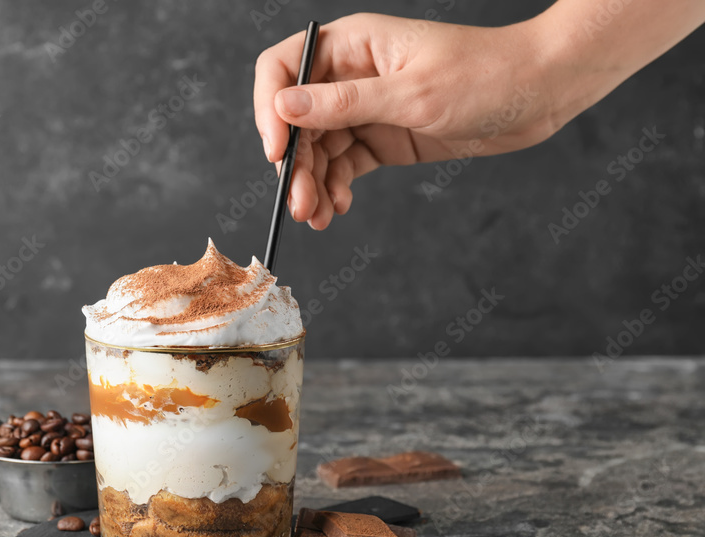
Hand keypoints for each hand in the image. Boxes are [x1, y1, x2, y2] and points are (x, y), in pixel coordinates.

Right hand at [254, 14, 564, 229]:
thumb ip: (345, 104)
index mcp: (352, 45)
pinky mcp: (383, 137)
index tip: (276, 153)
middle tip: (299, 204)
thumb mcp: (412, 94)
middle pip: (297, 120)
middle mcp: (351, 75)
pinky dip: (336, 187)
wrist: (541, 93)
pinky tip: (338, 208)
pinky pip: (344, 164)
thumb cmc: (485, 75)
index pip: (283, 69)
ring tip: (317, 217)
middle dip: (294, 164)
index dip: (269, 109)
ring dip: (312, 183)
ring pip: (318, 148)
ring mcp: (366, 108)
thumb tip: (284, 108)